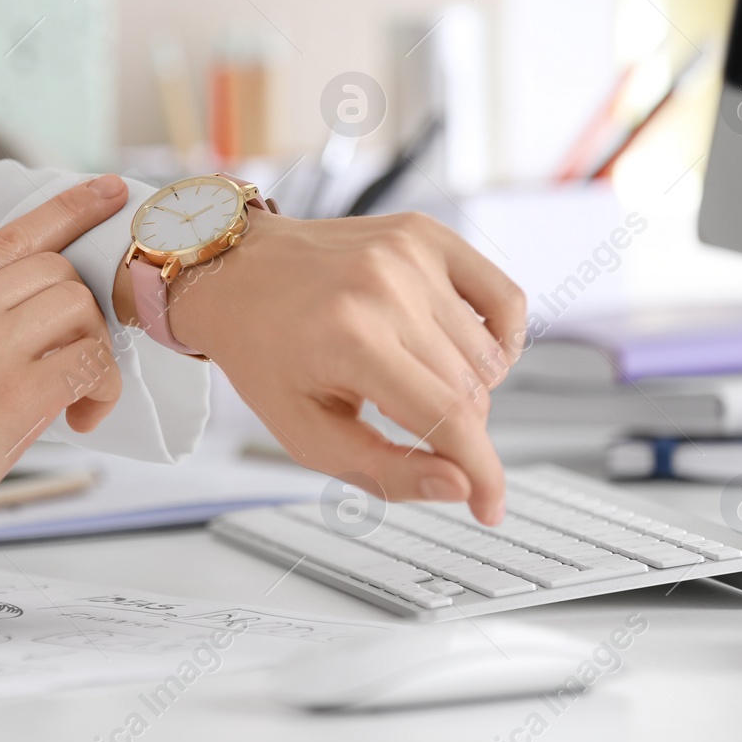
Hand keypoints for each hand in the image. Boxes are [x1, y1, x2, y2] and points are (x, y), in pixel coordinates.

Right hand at [0, 175, 129, 601]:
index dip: (68, 209)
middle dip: (79, 313)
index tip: (106, 191)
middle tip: (76, 364)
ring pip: (78, 306)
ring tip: (76, 401)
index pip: (9, 235)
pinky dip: (101, 389)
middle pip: (54, 270)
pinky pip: (89, 361)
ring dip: (92, 350)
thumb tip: (2, 359)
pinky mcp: (14, 391)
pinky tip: (83, 419)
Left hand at [160, 210, 524, 523]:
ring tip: (411, 377)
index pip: (449, 418)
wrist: (237, 273)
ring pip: (488, 354)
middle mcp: (386, 288)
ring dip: (467, 385)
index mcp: (352, 338)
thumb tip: (459, 486)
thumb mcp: (306, 433)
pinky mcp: (425, 234)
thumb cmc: (266, 354)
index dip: (481, 473)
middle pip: (472, 392)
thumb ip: (384, 471)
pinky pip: (504, 298)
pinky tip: (458, 349)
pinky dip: (497, 336)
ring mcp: (410, 254)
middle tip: (405, 421)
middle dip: (455, 430)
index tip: (491, 507)